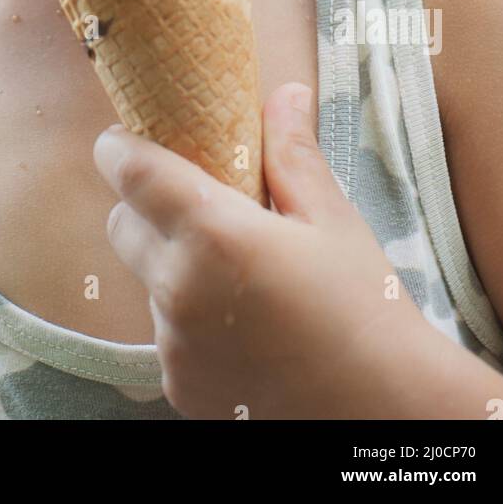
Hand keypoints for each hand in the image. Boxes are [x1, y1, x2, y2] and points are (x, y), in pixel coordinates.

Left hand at [93, 82, 434, 419]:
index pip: (129, 172)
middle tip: (196, 204)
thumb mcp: (331, 219)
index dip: (119, 147)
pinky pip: (163, 332)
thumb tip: (284, 94)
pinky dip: (187, 318)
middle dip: (145, 206)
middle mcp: (180, 290)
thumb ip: (292, 153)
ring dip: (170, 265)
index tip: (127, 137)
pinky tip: (240, 321)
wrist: (383, 409)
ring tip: (233, 272)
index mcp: (214, 235)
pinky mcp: (181, 385)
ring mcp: (175, 344)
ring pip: (145, 280)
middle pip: (122, 226)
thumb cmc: (364, 308)